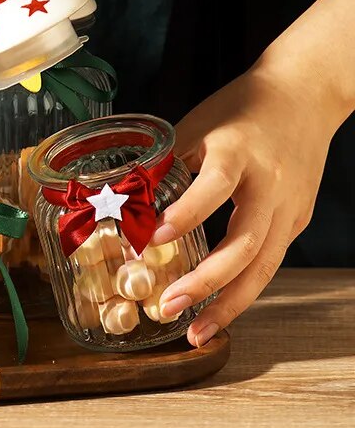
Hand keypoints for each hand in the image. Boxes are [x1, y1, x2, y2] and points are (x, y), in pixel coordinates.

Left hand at [151, 63, 336, 346]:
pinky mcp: (298, 219)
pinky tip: (219, 305)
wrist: (304, 94)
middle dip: (205, 282)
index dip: (185, 215)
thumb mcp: (196, 124)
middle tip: (166, 306)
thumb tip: (122, 201)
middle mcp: (270, 183)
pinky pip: (270, 259)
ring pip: (264, 265)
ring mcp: (290, 206)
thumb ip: (166, 163)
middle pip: (245, 244)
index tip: (150, 240)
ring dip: (229, 303)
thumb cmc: (240, 107)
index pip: (214, 187)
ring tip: (196, 332)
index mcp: (239, 151)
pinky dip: (244, 286)